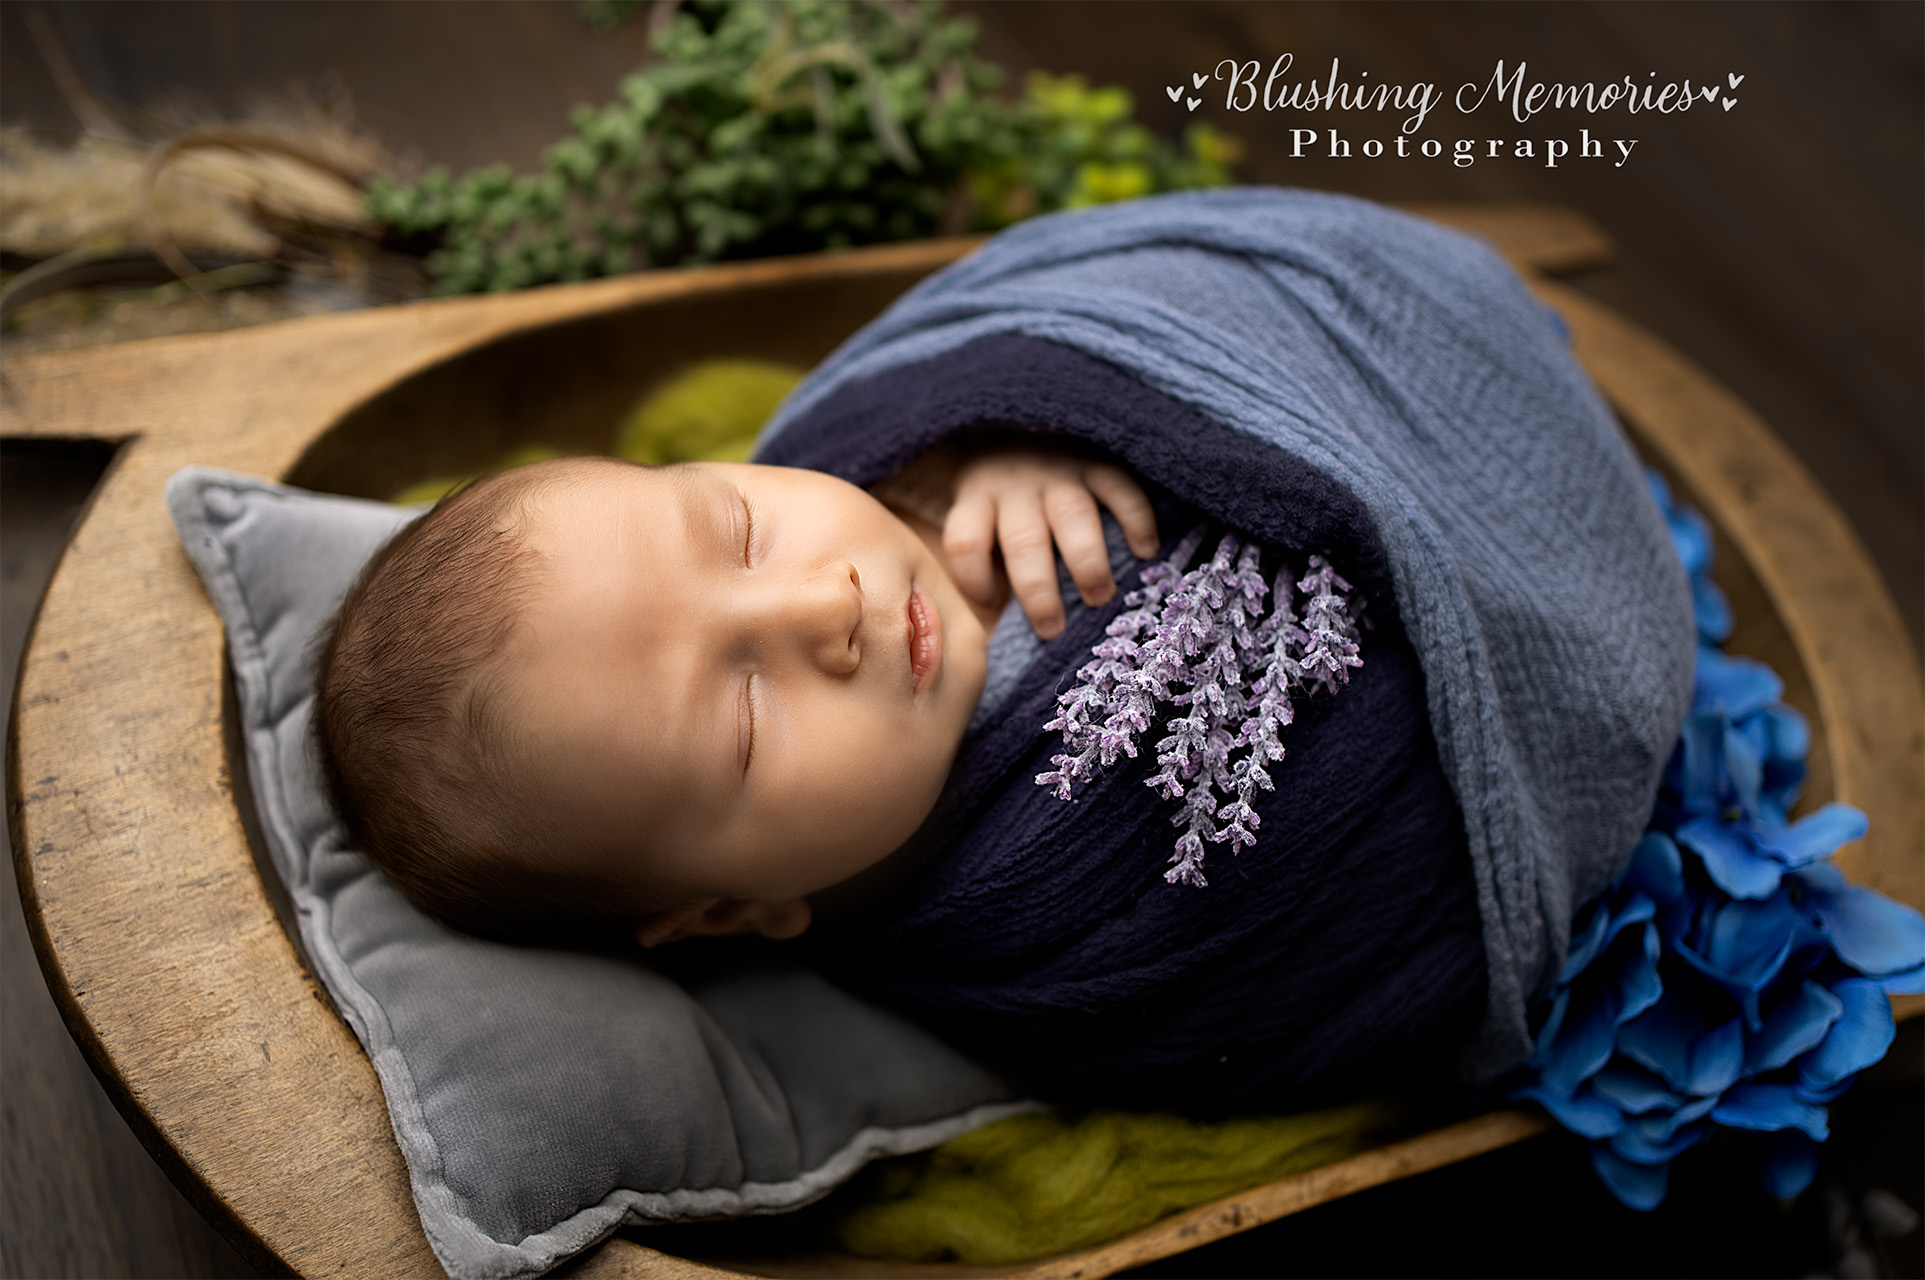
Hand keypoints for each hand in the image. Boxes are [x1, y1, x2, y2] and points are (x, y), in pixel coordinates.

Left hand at [943, 449, 1159, 639]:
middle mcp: (1017, 486)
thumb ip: (986, 549)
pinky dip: (1135, 519)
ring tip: (1100, 597)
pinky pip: (1120, 488)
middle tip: (1053, 630)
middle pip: (1023, 542)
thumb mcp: (977, 505)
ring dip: (1087, 563)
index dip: (974, 577)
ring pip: (1072, 519)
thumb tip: (1000, 618)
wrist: (1028, 415)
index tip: (992, 601)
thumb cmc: (1003, 485)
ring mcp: (1060, 471)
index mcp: (977, 497)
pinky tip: (1145, 550)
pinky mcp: (1098, 459)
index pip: (965, 541)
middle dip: (1039, 591)